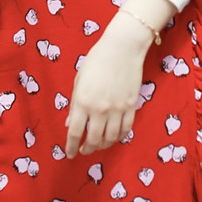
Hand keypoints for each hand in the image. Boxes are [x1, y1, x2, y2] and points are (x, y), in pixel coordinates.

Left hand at [65, 15, 151, 157]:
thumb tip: (70, 124)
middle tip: (84, 150)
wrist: (122, 48)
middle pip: (93, 139)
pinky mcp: (131, 106)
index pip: (74, 132)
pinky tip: (114, 137)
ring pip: (110, 138)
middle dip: (87, 149)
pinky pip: (125, 129)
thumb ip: (75, 104)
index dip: (71, 146)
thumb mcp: (79, 80)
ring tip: (98, 145)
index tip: (70, 153)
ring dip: (103, 145)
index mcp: (82, 101)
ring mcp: (117, 108)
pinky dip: (119, 137)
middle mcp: (99, 108)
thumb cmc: (97, 60)